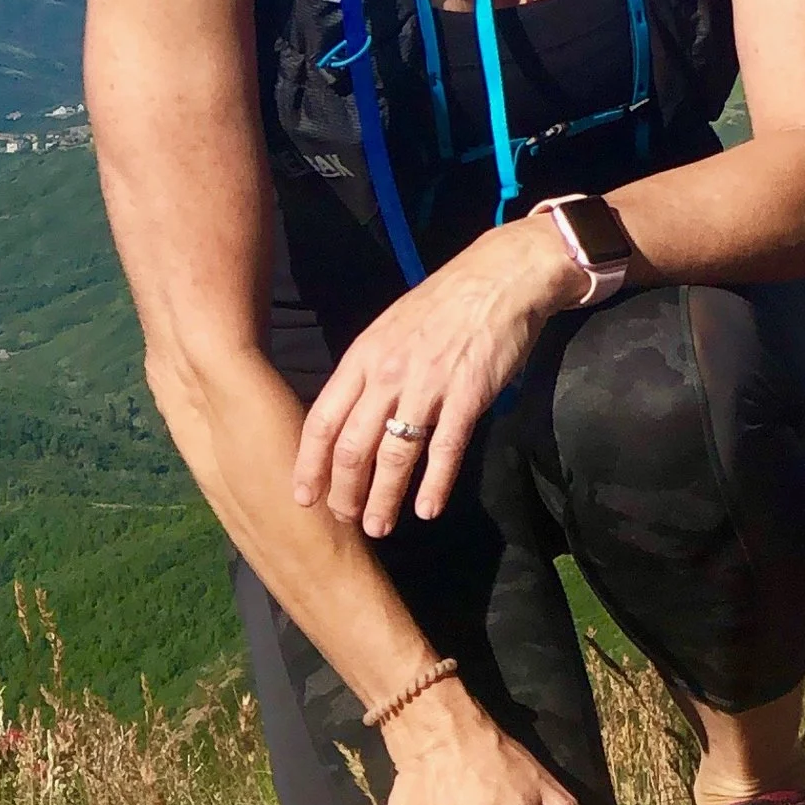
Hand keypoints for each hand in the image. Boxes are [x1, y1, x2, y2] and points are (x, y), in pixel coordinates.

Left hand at [293, 215, 574, 536]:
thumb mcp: (391, 328)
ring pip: (394, 455)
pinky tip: (428, 510)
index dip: (309, 465)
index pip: (322, 420)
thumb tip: (351, 415)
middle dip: (344, 491)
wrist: (500, 278)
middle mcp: (388, 373)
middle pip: (352, 446)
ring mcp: (428, 385)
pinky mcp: (467, 395)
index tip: (304, 498)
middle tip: (345, 520)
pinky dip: (434, 485)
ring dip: (384, 498)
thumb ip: (369, 370)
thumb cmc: (445, 303)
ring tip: (379, 527)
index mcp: (363, 356)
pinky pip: (444, 449)